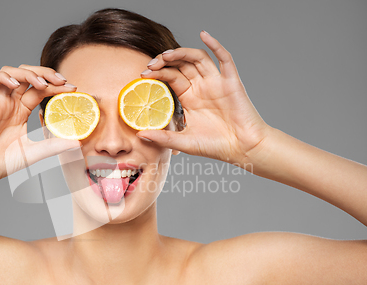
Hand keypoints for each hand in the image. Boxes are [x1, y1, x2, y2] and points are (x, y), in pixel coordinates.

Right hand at [0, 65, 79, 190]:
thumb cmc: (2, 163)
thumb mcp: (35, 152)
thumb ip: (54, 145)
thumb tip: (78, 143)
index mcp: (22, 112)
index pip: (40, 90)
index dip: (55, 86)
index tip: (73, 88)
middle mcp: (10, 103)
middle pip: (27, 76)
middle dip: (45, 73)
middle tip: (62, 80)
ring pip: (10, 73)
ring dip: (27, 73)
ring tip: (42, 83)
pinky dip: (3, 77)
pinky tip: (16, 85)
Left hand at [138, 31, 270, 164]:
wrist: (242, 150)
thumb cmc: (215, 146)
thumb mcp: (184, 142)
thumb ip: (163, 138)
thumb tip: (140, 136)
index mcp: (190, 98)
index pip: (171, 76)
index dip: (157, 73)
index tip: (143, 74)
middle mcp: (202, 87)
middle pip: (181, 64)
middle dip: (165, 61)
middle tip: (151, 65)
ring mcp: (216, 83)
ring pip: (198, 58)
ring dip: (182, 52)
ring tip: (166, 55)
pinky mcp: (232, 82)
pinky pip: (225, 59)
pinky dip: (216, 45)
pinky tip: (204, 35)